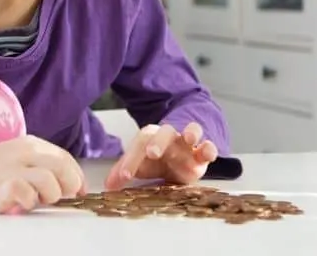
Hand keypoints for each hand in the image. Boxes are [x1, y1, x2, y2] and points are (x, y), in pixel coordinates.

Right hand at [0, 135, 85, 213]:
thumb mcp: (22, 158)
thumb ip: (45, 166)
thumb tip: (74, 185)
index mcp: (32, 144)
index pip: (65, 158)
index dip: (77, 176)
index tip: (78, 190)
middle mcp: (24, 153)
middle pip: (62, 167)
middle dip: (69, 185)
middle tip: (61, 196)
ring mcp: (12, 168)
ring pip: (49, 180)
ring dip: (50, 195)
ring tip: (38, 199)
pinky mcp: (0, 185)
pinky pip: (25, 192)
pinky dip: (28, 200)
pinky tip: (22, 202)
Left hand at [103, 122, 217, 189]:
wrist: (180, 152)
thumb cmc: (157, 159)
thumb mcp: (140, 165)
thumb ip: (124, 171)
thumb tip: (107, 186)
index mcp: (150, 137)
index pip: (139, 144)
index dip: (130, 160)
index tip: (123, 177)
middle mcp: (169, 137)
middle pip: (164, 133)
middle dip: (158, 141)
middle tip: (152, 153)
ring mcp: (188, 143)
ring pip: (192, 130)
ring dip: (191, 132)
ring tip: (189, 137)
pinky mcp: (202, 153)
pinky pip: (209, 146)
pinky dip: (210, 148)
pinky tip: (208, 154)